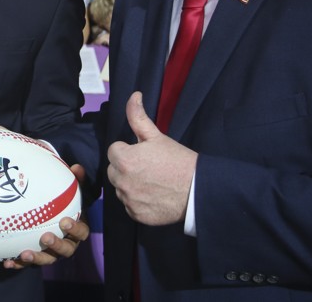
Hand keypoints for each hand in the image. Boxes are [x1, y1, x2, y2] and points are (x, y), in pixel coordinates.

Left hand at [3, 164, 89, 268]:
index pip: (81, 232)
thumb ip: (75, 181)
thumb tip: (76, 167)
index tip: (65, 221)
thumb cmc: (65, 205)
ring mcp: (52, 253)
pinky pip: (29, 263)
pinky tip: (7, 262)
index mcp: (77, 230)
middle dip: (56, 245)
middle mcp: (67, 244)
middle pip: (66, 250)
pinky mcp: (38, 256)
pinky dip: (19, 263)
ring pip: (47, 259)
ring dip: (36, 258)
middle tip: (46, 237)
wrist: (57, 218)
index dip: (75, 229)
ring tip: (24, 253)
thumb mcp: (71, 193)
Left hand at [106, 92, 197, 225]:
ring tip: (152, 181)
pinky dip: (137, 202)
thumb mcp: (157, 136)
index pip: (114, 150)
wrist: (198, 190)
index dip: (128, 150)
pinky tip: (153, 195)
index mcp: (124, 160)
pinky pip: (129, 205)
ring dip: (130, 184)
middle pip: (114, 170)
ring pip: (120, 188)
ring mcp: (129, 200)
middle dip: (126, 167)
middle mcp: (122, 182)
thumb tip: (133, 96)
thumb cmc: (178, 161)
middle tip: (148, 167)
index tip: (144, 153)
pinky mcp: (136, 215)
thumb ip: (138, 117)